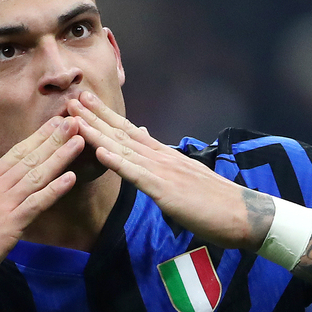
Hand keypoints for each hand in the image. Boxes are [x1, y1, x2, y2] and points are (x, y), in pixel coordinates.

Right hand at [0, 116, 83, 296]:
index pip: (15, 153)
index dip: (37, 136)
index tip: (55, 122)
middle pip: (29, 159)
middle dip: (53, 139)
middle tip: (75, 120)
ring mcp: (2, 205)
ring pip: (36, 176)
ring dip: (59, 158)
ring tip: (79, 140)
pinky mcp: (8, 226)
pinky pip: (35, 205)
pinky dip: (54, 191)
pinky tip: (71, 178)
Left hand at [68, 91, 271, 249]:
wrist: (240, 213)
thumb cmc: (213, 200)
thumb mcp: (184, 174)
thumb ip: (162, 158)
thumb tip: (145, 137)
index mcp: (163, 155)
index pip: (129, 131)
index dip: (105, 116)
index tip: (86, 103)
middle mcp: (160, 157)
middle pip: (121, 133)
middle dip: (94, 117)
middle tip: (72, 99)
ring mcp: (162, 171)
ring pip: (123, 148)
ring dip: (97, 132)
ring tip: (75, 118)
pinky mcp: (165, 190)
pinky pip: (136, 174)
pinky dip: (117, 161)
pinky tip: (99, 151)